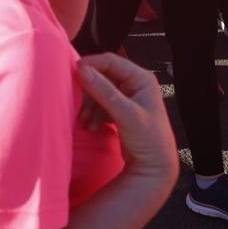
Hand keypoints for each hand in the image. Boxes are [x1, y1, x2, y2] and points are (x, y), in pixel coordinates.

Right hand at [76, 53, 176, 183]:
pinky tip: (91, 126)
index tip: (73, 73)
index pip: (111, 61)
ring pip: (99, 90)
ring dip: (89, 104)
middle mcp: (135, 84)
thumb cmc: (149, 140)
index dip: (91, 64)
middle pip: (103, 76)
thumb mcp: (127, 115)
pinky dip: (93, 113)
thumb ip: (105, 92)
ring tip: (85, 120)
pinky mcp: (120, 109)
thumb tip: (83, 71)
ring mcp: (127, 97)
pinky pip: (100, 103)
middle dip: (89, 90)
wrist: (154, 167)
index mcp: (142, 78)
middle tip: (77, 102)